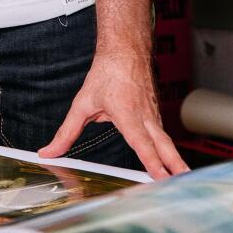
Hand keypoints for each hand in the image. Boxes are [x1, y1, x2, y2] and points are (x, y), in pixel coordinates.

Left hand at [39, 55, 187, 178]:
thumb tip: (49, 152)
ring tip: (183, 180)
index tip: (161, 177)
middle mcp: (145, 116)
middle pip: (163, 145)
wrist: (126, 50)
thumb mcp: (82, 104)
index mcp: (127, 113)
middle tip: (184, 182)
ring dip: (176, 161)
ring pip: (166, 141)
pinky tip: (173, 165)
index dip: (151, 161)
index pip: (141, 142)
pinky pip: (163, 136)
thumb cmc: (106, 74)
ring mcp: (154, 115)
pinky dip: (169, 151)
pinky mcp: (156, 115)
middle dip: (175, 166)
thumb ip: (66, 133)